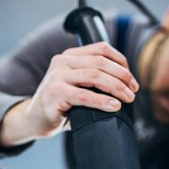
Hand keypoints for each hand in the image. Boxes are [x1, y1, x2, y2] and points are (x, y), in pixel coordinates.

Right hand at [0, 42, 138, 146]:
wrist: (34, 120)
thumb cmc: (60, 106)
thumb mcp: (77, 87)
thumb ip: (94, 81)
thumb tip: (126, 87)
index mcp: (70, 56)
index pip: (101, 49)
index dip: (121, 61)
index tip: (132, 79)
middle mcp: (62, 61)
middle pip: (101, 62)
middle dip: (122, 76)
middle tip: (134, 91)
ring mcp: (57, 76)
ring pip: (95, 76)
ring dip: (116, 87)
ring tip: (128, 99)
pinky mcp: (55, 93)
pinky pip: (84, 95)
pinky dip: (102, 101)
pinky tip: (114, 106)